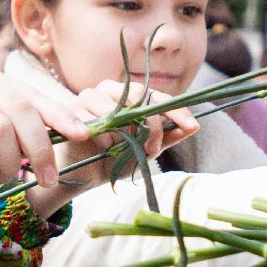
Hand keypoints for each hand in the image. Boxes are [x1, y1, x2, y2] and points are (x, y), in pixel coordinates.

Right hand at [25, 80, 198, 214]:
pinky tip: (106, 148)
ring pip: (116, 106)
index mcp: (127, 95)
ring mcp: (88, 97)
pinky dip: (105, 137)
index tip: (192, 125)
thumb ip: (168, 137)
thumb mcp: (145, 150)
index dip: (175, 109)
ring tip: (125, 151)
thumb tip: (195, 127)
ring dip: (127, 132)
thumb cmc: (114, 159)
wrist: (83, 176)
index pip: (155, 95)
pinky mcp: (71, 110)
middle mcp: (108, 90)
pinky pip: (95, 120)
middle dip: (152, 123)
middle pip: (138, 95)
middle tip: (154, 148)